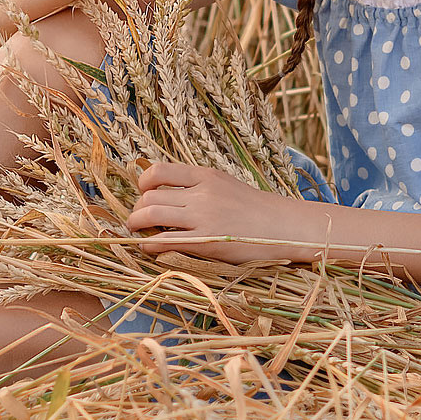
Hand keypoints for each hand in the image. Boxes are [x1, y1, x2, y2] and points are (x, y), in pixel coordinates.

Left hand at [127, 161, 316, 265]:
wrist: (284, 227)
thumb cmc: (256, 210)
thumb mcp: (226, 186)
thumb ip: (198, 187)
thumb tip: (166, 195)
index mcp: (206, 176)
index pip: (158, 171)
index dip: (143, 184)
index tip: (145, 195)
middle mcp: (201, 193)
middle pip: (149, 196)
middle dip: (137, 210)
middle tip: (139, 220)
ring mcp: (202, 218)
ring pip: (150, 215)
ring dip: (135, 225)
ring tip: (137, 233)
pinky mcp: (205, 242)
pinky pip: (163, 241)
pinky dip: (148, 245)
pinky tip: (149, 248)